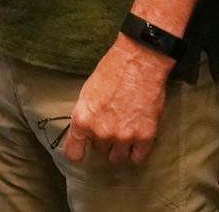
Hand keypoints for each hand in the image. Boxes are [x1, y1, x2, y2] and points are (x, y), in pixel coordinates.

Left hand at [62, 36, 171, 164]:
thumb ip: (87, 115)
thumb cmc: (113, 70)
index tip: (83, 149)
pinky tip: (137, 138)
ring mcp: (123, 137)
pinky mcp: (144, 137)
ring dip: (120, 147)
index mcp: (83, 119)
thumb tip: (87, 129)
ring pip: (118, 157)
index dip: (79, 151)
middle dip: (104, 140)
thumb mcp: (88, 91)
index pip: (74, 152)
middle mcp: (101, 132)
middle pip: (99, 151)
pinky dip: (137, 150)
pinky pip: (138, 157)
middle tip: (111, 124)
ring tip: (124, 130)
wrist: (139, 61)